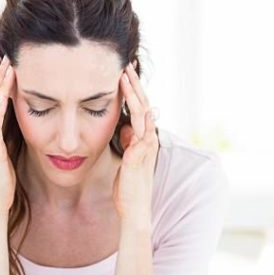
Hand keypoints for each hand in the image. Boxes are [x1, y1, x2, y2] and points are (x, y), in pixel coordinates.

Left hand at [112, 62, 159, 228]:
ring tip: (126, 76)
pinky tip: (134, 104)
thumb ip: (128, 143)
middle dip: (135, 85)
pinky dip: (138, 116)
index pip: (140, 110)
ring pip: (142, 113)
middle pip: (144, 105)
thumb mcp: (126, 159)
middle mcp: (148, 140)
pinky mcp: (139, 155)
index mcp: (143, 140)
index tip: (125, 74)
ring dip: (134, 94)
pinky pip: (140, 131)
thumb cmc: (128, 187)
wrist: (134, 209)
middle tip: (127, 65)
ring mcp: (145, 147)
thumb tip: (126, 129)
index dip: (133, 92)